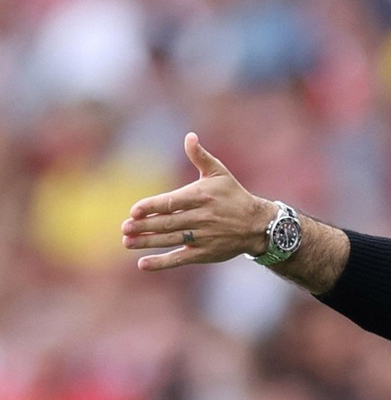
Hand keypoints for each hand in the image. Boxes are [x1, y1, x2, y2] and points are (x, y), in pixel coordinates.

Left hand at [121, 132, 271, 270]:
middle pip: (168, 223)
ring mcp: (203, 237)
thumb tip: (189, 136)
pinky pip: (180, 259)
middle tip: (124, 228)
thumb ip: (200, 156)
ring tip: (128, 242)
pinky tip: (143, 263)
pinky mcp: (205, 253)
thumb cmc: (234, 196)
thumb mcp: (220, 173)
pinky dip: (162, 262)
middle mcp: (202, 217)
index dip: (152, 207)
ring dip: (148, 242)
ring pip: (171, 240)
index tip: (134, 211)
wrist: (257, 224)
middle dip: (145, 226)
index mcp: (202, 196)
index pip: (173, 202)